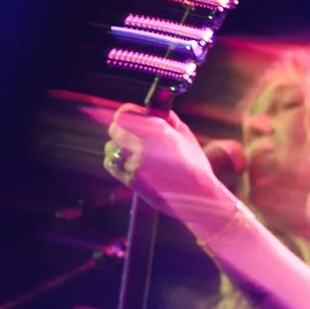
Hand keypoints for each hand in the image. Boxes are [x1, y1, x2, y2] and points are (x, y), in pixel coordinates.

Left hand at [102, 105, 237, 237]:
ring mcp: (134, 164)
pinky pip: (111, 165)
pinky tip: (126, 163)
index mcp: (157, 130)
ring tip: (130, 151)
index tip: (131, 115)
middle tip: (131, 135)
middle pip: (115, 129)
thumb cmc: (195, 166)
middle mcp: (142, 145)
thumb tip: (153, 111)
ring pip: (111, 148)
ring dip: (118, 147)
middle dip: (121, 130)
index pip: (125, 114)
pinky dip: (115, 162)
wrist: (198, 197)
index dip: (126, 113)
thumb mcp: (185, 134)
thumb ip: (166, 119)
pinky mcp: (131, 180)